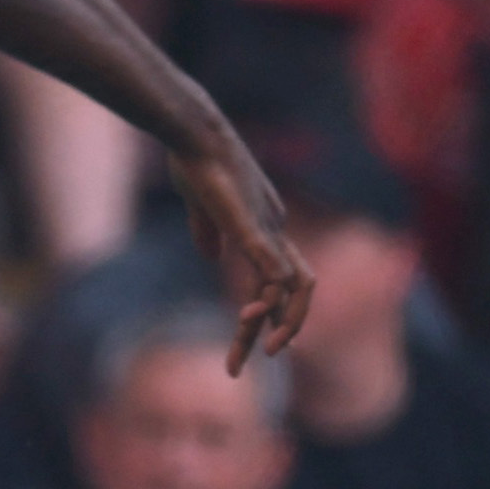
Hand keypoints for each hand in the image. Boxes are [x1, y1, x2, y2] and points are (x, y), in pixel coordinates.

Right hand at [169, 128, 311, 361]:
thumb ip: (209, 232)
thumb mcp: (203, 205)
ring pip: (291, 285)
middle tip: (258, 360)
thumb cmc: (194, 159)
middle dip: (282, 330)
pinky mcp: (250, 223)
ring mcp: (266, 226)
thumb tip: (211, 256)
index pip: (277, 282)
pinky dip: (270, 291)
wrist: (194, 128)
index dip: (266, 317)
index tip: (246, 348)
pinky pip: (270, 262)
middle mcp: (274, 231)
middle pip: (295, 290)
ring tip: (258, 351)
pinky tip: (255, 314)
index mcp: (264, 228)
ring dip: (279, 322)